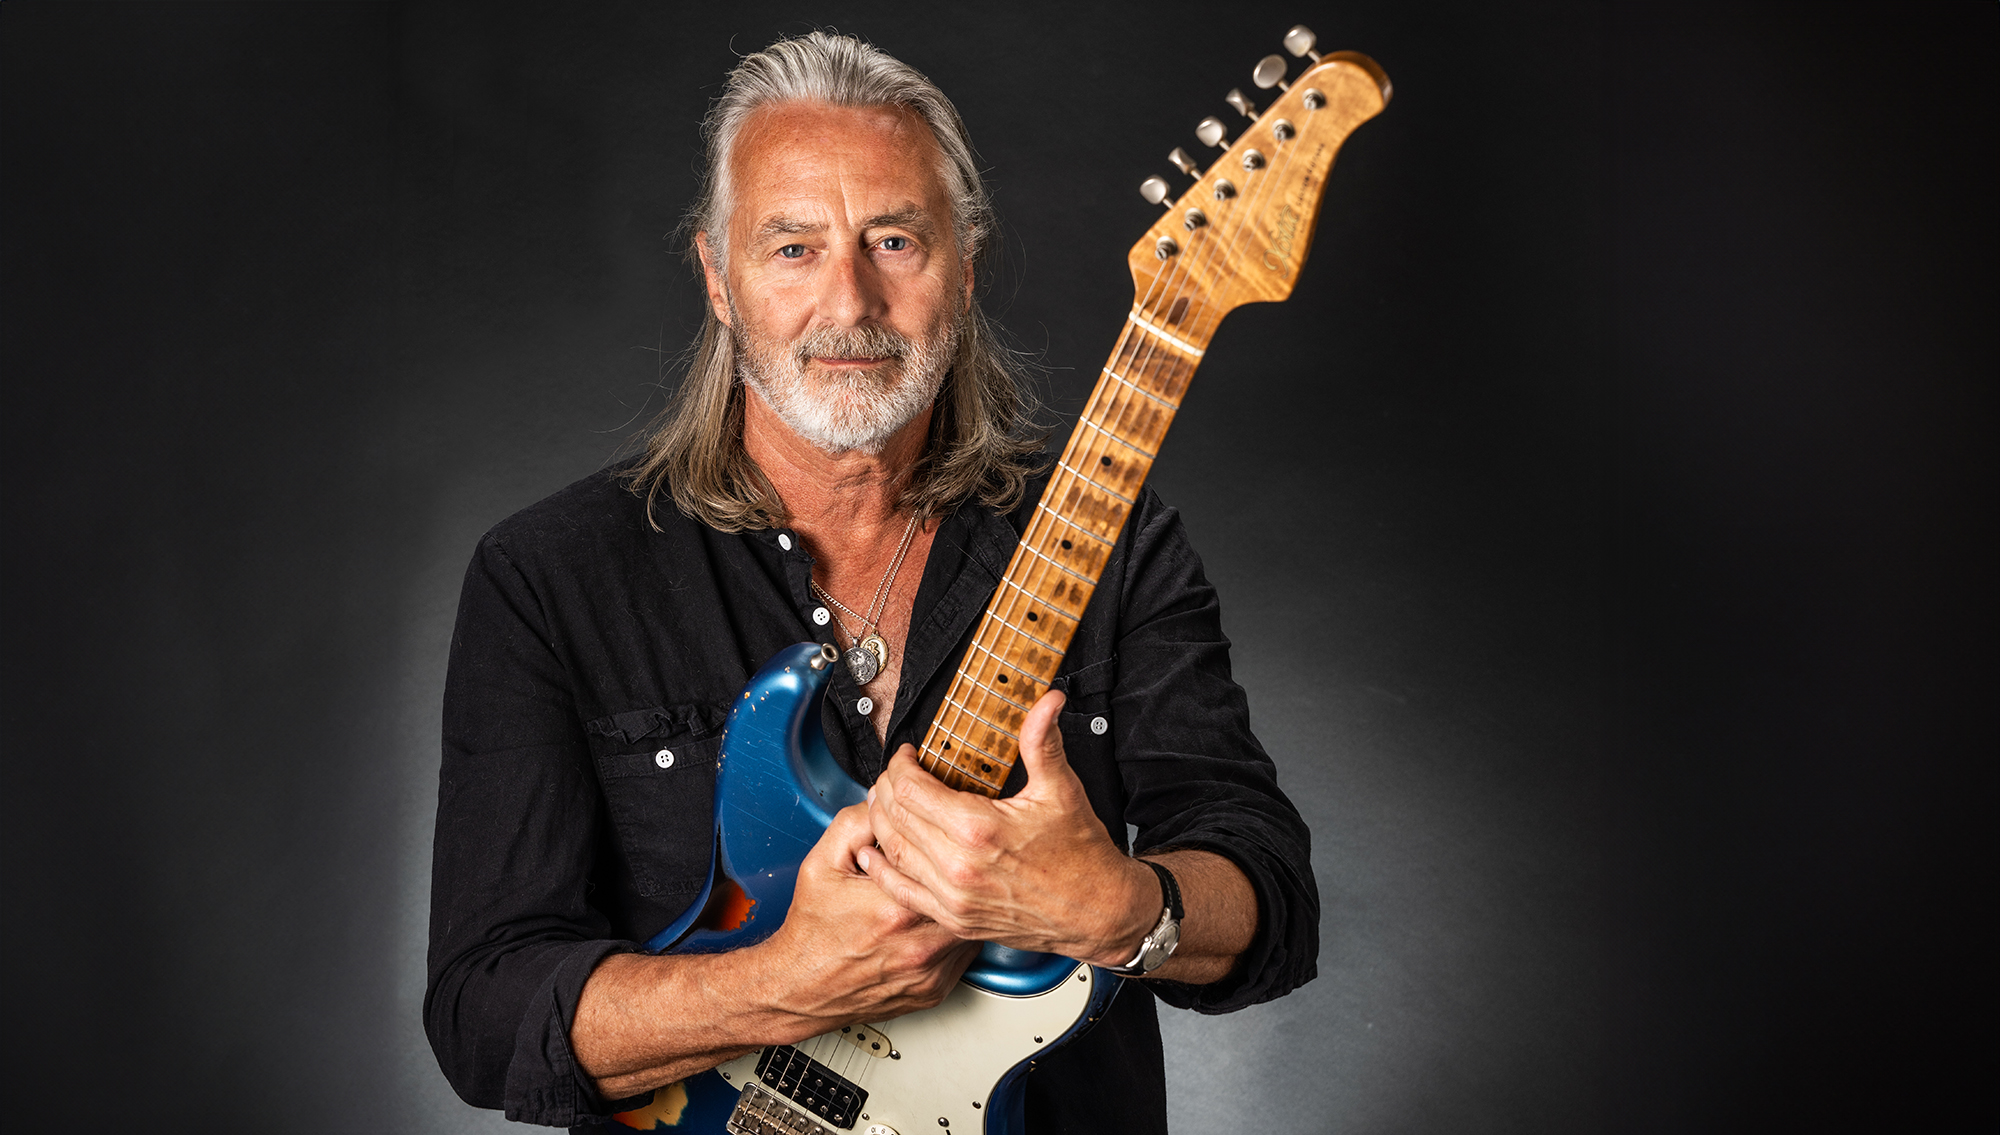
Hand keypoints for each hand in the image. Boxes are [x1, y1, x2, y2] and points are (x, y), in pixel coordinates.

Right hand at [746, 803, 980, 1036]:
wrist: (801, 988)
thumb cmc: (812, 932)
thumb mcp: (822, 864)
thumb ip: (854, 823)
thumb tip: (887, 800)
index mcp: (894, 906)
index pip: (940, 858)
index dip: (942, 838)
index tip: (938, 830)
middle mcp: (919, 942)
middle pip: (964, 893)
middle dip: (957, 872)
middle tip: (950, 857)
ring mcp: (930, 970)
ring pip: (970, 924)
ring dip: (961, 904)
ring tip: (944, 888)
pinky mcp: (936, 989)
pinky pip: (965, 953)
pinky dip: (955, 934)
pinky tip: (936, 922)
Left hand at [861, 690, 1158, 964]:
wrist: (1097, 912)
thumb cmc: (1081, 853)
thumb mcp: (1061, 790)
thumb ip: (1043, 741)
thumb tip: (1048, 700)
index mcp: (977, 829)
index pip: (911, 789)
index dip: (900, 765)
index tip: (907, 755)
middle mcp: (958, 866)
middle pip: (894, 817)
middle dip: (887, 789)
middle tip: (894, 775)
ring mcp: (953, 897)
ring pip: (892, 852)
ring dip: (880, 823)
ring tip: (883, 802)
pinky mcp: (954, 918)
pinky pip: (901, 891)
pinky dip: (882, 869)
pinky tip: (873, 852)